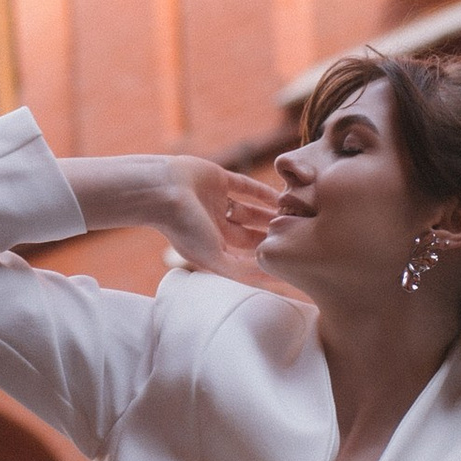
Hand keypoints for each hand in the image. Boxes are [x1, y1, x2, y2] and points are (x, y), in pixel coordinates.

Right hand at [62, 154, 282, 274]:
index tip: (288, 264)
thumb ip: (240, 270)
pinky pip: (245, 187)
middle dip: (270, 237)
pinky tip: (281, 196)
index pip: (243, 258)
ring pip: (250, 211)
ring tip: (294, 217)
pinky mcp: (219, 180)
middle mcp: (214, 226)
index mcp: (210, 247)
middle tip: (298, 238)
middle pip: (250, 235)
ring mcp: (217, 202)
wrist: (162, 191)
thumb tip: (271, 280)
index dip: (264, 260)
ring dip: (269, 215)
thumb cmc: (184, 228)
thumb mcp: (213, 258)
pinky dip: (262, 192)